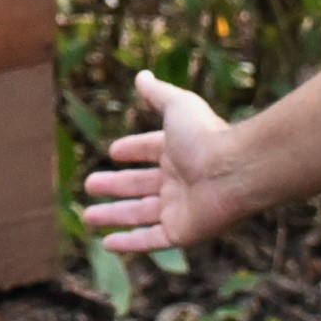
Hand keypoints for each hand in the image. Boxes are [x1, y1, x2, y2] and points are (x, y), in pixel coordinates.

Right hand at [79, 72, 244, 253]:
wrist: (233, 171)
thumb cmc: (206, 137)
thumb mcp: (177, 106)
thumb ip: (157, 93)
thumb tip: (142, 75)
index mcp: (178, 152)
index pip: (150, 151)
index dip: (133, 151)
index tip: (113, 152)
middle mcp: (179, 181)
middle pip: (140, 185)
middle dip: (115, 185)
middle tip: (90, 184)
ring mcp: (180, 209)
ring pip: (140, 214)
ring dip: (114, 215)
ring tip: (87, 216)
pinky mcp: (181, 233)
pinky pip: (151, 240)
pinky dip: (130, 244)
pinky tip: (107, 245)